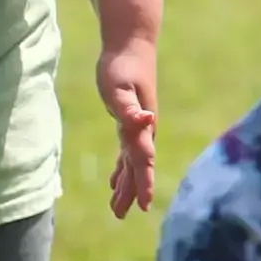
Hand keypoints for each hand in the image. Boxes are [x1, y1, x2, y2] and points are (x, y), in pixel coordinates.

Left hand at [97, 41, 157, 217]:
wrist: (131, 45)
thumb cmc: (123, 65)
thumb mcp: (120, 87)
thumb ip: (130, 108)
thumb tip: (146, 121)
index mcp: (141, 127)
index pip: (143, 161)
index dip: (143, 183)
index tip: (144, 205)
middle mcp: (142, 130)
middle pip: (137, 168)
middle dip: (130, 192)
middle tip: (120, 215)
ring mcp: (136, 126)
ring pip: (131, 163)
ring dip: (125, 185)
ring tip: (117, 207)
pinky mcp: (129, 120)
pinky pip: (127, 152)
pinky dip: (121, 168)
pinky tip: (114, 181)